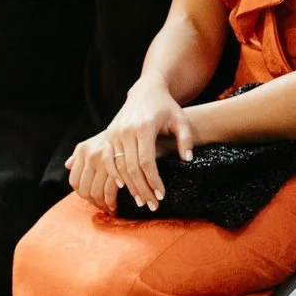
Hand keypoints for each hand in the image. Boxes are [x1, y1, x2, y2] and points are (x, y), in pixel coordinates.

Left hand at [66, 125, 123, 212]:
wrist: (136, 117)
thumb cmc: (116, 135)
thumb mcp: (94, 141)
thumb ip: (79, 154)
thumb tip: (67, 165)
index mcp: (83, 151)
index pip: (75, 182)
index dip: (83, 195)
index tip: (93, 201)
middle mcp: (90, 155)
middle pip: (85, 190)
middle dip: (95, 204)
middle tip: (105, 209)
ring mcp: (102, 160)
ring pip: (97, 192)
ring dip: (104, 205)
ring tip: (112, 208)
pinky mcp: (116, 165)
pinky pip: (110, 190)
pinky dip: (112, 200)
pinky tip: (118, 203)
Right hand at [105, 79, 194, 211]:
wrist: (145, 91)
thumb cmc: (166, 107)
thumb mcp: (180, 120)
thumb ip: (186, 139)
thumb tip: (188, 159)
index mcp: (143, 128)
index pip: (146, 162)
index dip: (153, 181)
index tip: (161, 195)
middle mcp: (126, 131)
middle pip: (131, 168)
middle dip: (142, 189)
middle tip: (151, 205)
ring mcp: (114, 133)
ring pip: (119, 167)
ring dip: (129, 186)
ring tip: (141, 200)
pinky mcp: (108, 135)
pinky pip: (109, 161)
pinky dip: (115, 176)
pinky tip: (124, 187)